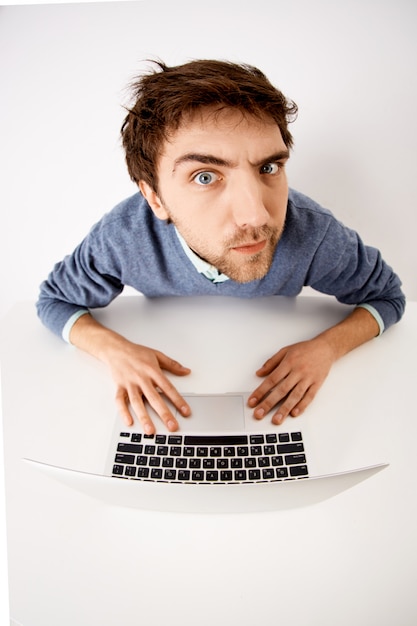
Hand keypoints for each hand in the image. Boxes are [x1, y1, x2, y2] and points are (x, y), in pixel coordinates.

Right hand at [69, 313, 190, 432]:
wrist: (116, 349)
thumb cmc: (137, 352)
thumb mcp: (157, 354)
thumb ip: (173, 364)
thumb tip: (186, 371)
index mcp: (152, 371)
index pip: (168, 388)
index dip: (178, 400)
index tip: (186, 411)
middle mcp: (141, 378)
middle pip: (154, 398)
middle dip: (164, 414)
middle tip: (172, 426)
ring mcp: (129, 384)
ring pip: (137, 403)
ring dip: (144, 417)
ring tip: (151, 430)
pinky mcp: (119, 387)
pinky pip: (120, 401)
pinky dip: (123, 412)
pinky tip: (129, 422)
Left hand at [247, 336, 335, 424]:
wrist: (325, 348)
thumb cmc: (305, 349)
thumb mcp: (285, 351)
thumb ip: (271, 362)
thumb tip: (259, 373)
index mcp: (288, 363)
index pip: (271, 380)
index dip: (260, 391)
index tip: (253, 401)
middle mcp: (297, 372)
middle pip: (281, 390)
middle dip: (269, 403)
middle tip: (259, 414)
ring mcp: (308, 379)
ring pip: (295, 396)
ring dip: (284, 409)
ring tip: (277, 419)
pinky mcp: (317, 384)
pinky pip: (309, 396)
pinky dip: (302, 405)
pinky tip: (294, 413)